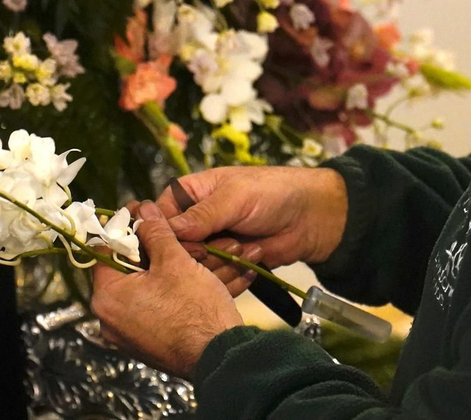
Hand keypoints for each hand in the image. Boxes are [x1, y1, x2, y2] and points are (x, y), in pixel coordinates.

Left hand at [92, 201, 245, 378]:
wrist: (221, 357)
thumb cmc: (195, 309)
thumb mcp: (175, 262)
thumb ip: (155, 232)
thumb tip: (144, 210)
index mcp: (107, 297)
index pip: (105, 250)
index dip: (125, 228)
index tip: (142, 214)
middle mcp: (110, 320)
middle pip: (126, 271)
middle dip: (150, 249)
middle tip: (168, 231)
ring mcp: (129, 335)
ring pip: (145, 289)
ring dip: (165, 269)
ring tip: (188, 253)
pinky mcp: (148, 344)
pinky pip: (155, 308)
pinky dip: (171, 292)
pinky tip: (194, 277)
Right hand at [148, 165, 348, 268]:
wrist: (311, 217)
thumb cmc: (273, 193)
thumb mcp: (236, 197)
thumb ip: (202, 215)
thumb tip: (168, 229)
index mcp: (189, 193)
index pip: (159, 217)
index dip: (162, 234)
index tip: (175, 245)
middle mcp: (193, 220)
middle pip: (173, 247)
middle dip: (197, 250)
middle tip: (221, 244)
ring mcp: (209, 244)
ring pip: (193, 265)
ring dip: (218, 261)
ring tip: (244, 246)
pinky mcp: (225, 264)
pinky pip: (214, 277)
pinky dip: (231, 272)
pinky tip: (252, 257)